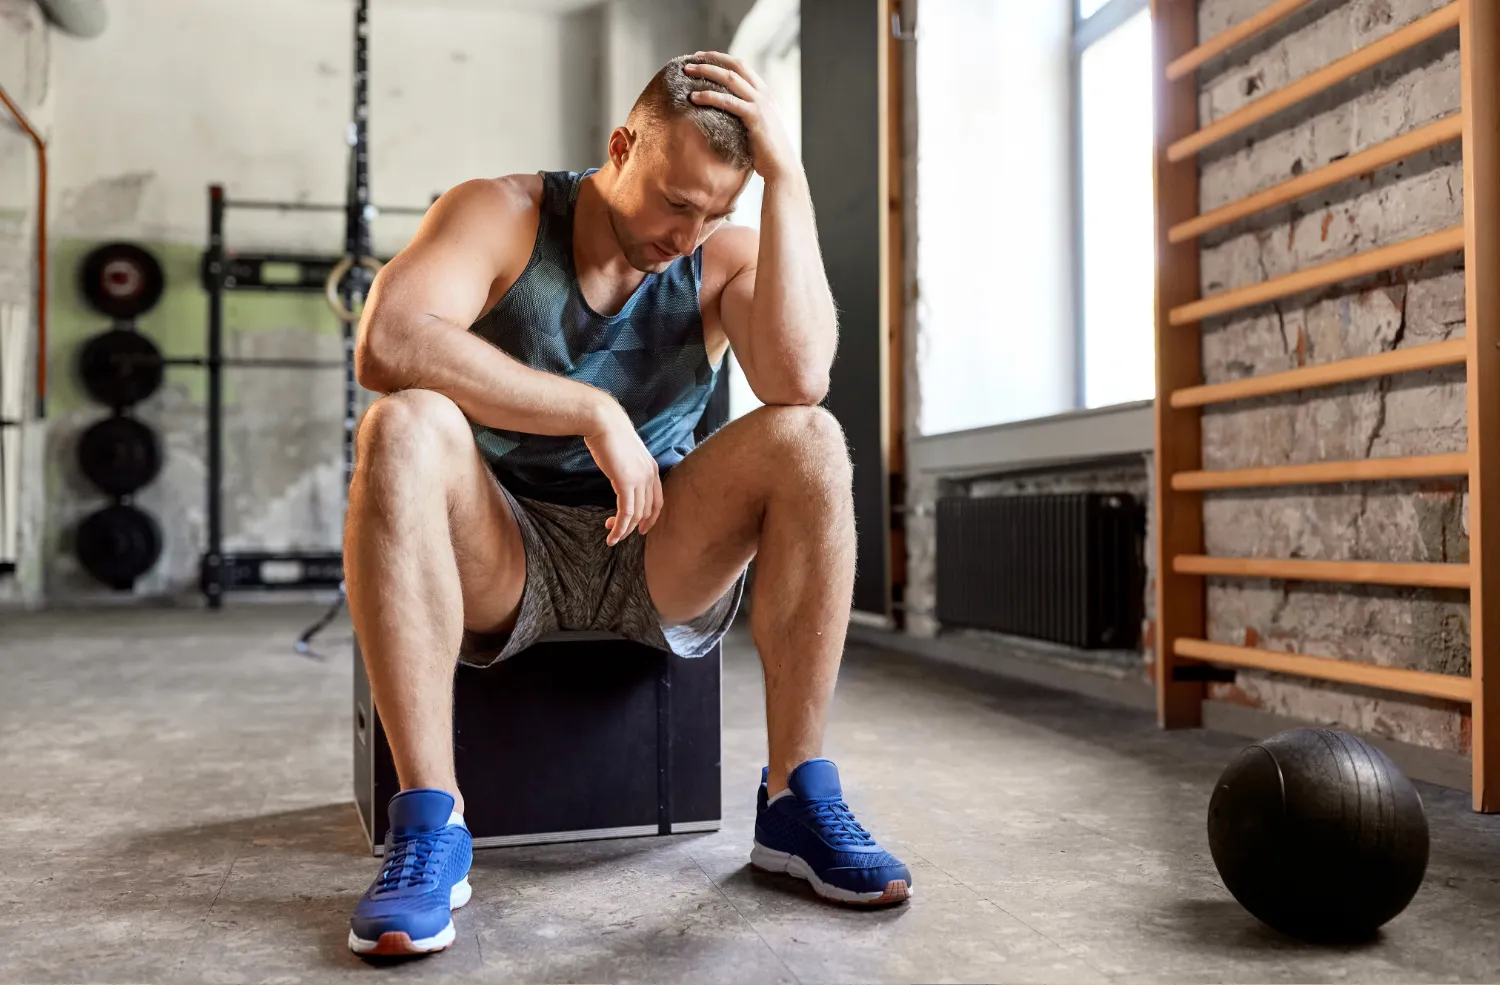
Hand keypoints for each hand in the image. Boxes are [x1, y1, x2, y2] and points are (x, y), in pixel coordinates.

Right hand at [583, 398, 662, 545]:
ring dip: (624, 530)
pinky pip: (625, 513)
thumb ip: (629, 469)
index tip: (641, 529)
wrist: (604, 422)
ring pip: (636, 515)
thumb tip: (622, 480)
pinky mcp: (626, 483)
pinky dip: (619, 527)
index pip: (657, 501)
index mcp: (653, 469)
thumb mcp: (626, 456)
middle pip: (647, 511)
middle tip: (620, 534)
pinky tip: (612, 534)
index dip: (651, 518)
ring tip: (612, 537)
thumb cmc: (610, 436)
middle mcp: (650, 476)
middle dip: (634, 526)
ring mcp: (640, 480)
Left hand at [683, 52, 797, 181]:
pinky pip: (727, 101)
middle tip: (692, 59)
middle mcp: (764, 93)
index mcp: (765, 94)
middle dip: (712, 59)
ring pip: (730, 78)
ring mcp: (760, 103)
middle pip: (736, 66)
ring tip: (687, 72)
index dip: (722, 59)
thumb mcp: (757, 127)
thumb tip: (726, 114)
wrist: (782, 168)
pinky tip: (694, 97)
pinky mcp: (755, 116)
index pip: (742, 67)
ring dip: (706, 72)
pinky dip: (709, 96)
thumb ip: (746, 115)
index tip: (703, 57)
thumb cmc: (767, 153)